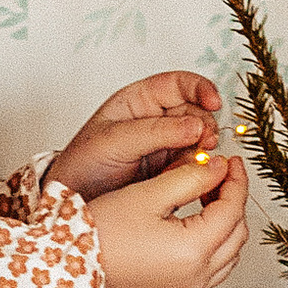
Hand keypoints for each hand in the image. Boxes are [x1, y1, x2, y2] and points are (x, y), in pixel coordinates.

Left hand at [48, 70, 222, 204]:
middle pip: (195, 111)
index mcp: (138, 101)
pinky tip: (186, 176)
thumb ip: (155, 132)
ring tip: (194, 161)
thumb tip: (195, 124)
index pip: (177, 84)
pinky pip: (193, 164)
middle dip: (204, 124)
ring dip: (202, 149)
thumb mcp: (114, 142)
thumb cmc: (82, 165)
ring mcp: (164, 145)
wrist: (74, 203)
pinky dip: (196, 169)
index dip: (200, 89)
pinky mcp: (169, 170)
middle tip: (204, 142)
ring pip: (199, 139)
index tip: (214, 103)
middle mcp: (155, 120)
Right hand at [92, 145, 248, 287]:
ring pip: (225, 259)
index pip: (232, 209)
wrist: (64, 269)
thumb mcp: (147, 194)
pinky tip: (188, 232)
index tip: (231, 161)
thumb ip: (189, 178)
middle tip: (217, 178)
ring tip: (204, 203)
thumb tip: (219, 168)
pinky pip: (206, 277)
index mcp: (194, 251)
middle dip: (231, 203)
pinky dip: (208, 253)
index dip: (236, 181)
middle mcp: (195, 279)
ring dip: (223, 229)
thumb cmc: (99, 232)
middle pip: (236, 235)